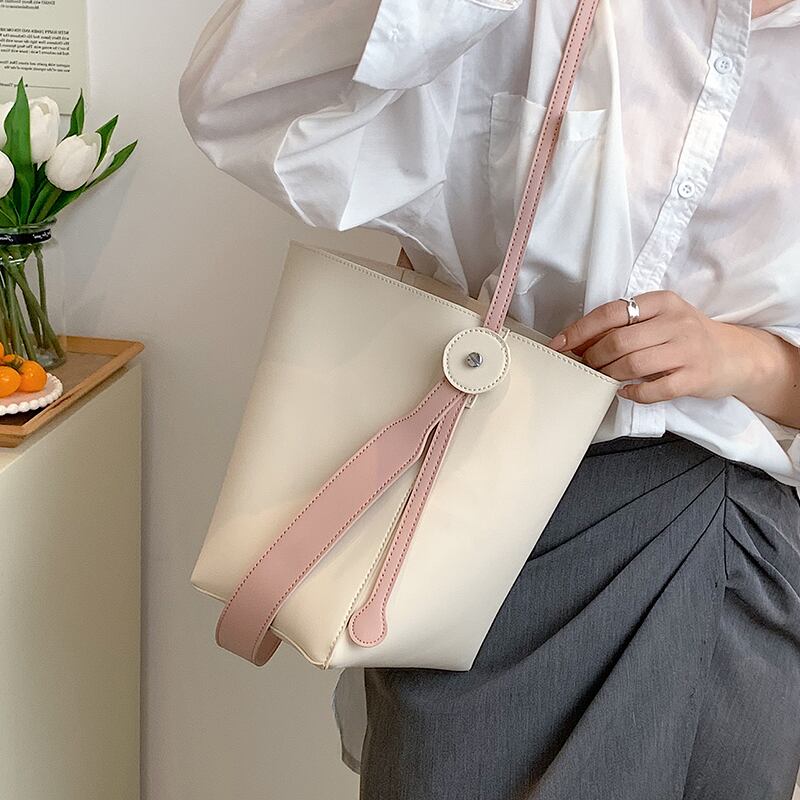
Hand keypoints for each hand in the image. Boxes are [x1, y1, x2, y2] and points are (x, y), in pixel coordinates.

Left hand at [546, 290, 755, 403]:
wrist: (737, 355)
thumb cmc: (686, 337)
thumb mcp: (661, 320)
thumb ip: (627, 326)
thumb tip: (579, 342)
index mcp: (661, 302)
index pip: (611, 312)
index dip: (581, 330)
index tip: (560, 344)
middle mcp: (675, 321)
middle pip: (618, 341)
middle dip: (593, 357)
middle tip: (586, 365)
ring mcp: (687, 350)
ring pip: (632, 364)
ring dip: (610, 375)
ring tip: (604, 377)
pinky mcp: (695, 377)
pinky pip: (654, 389)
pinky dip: (633, 393)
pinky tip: (626, 392)